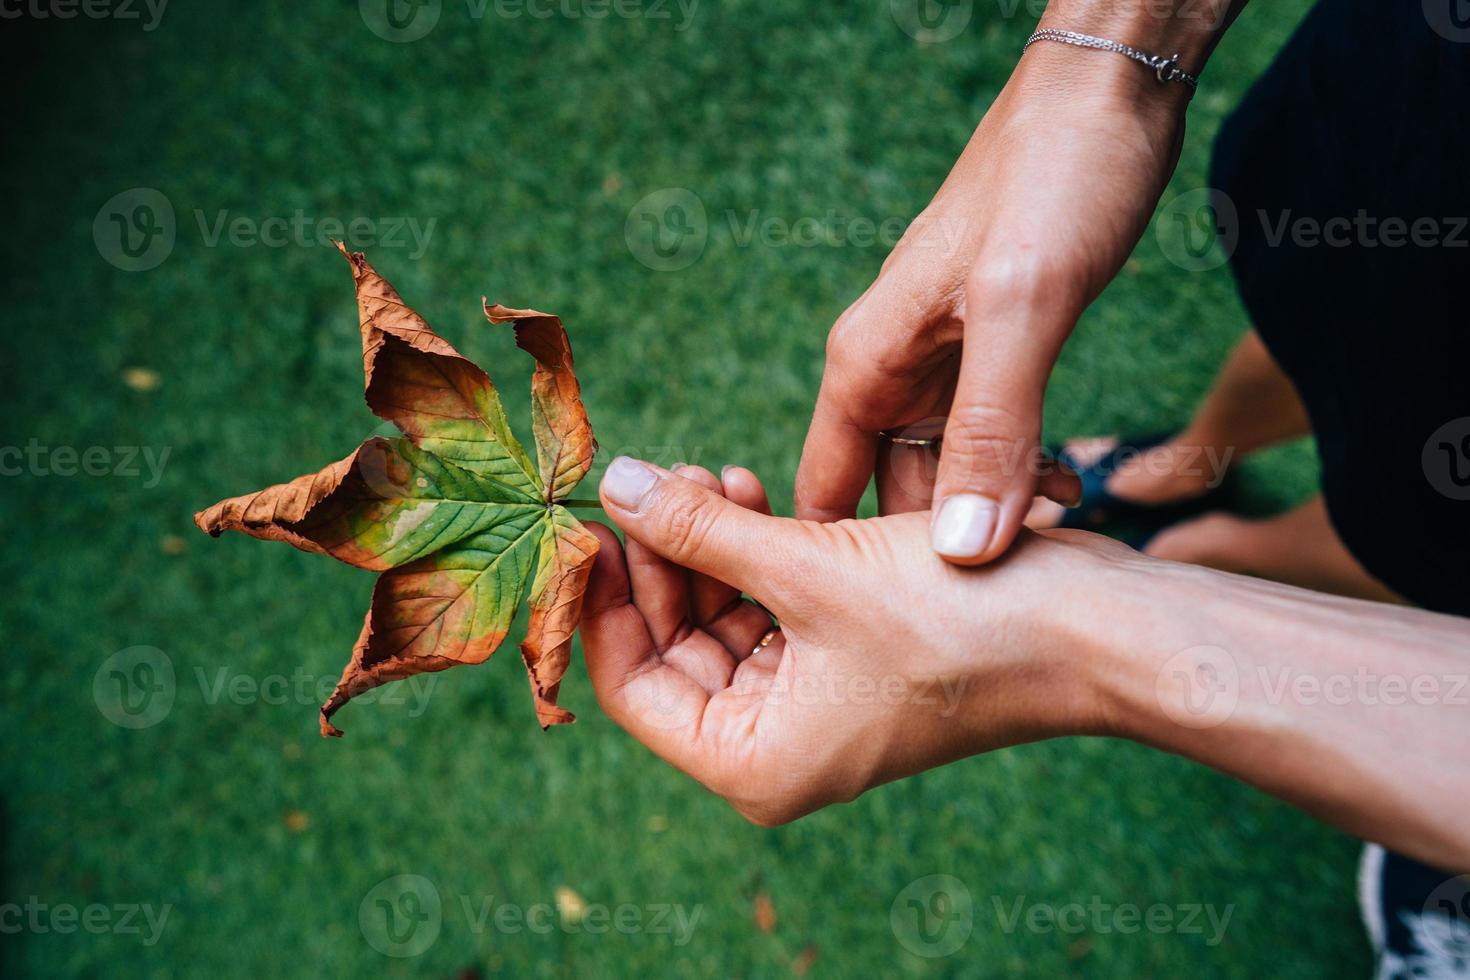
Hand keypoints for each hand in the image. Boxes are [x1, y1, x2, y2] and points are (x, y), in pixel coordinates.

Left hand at [580, 456, 1107, 824]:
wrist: (1091, 629)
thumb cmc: (959, 622)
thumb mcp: (810, 570)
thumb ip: (702, 531)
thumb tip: (615, 486)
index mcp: (754, 762)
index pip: (631, 683)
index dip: (605, 598)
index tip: (591, 522)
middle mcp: (777, 745)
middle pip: (675, 644)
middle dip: (664, 558)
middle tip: (656, 480)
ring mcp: (814, 703)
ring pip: (722, 618)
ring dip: (712, 546)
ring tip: (714, 474)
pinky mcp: (849, 660)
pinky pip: (773, 607)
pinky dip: (758, 554)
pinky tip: (756, 491)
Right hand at [796, 5, 1220, 563]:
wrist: (1109, 94)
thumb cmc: (1055, 178)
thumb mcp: (1024, 306)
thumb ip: (990, 428)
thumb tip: (961, 553)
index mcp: (867, 362)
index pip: (820, 493)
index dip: (832, 570)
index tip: (872, 632)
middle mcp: (892, 368)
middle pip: (889, 495)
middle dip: (941, 550)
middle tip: (1008, 592)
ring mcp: (943, 361)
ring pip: (947, 472)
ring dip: (991, 515)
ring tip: (1054, 539)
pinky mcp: (994, 351)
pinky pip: (989, 439)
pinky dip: (1021, 474)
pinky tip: (1067, 491)